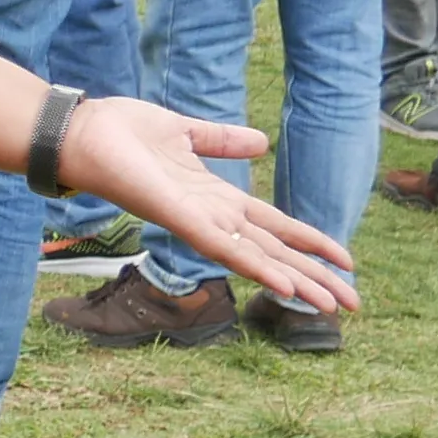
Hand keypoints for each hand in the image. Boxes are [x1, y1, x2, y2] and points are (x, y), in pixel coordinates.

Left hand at [50, 95, 355, 310]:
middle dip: (315, 277)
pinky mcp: (180, 219)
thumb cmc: (122, 132)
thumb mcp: (185, 131)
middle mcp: (211, 216)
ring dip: (296, 282)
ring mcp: (197, 221)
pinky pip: (225, 248)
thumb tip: (262, 141)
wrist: (82, 131)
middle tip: (355, 306)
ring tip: (332, 306)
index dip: (310, 243)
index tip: (346, 262)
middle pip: (275, 251)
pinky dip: (256, 266)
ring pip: (259, 258)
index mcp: (215, 197)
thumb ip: (221, 140)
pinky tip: (284, 286)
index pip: (274, 226)